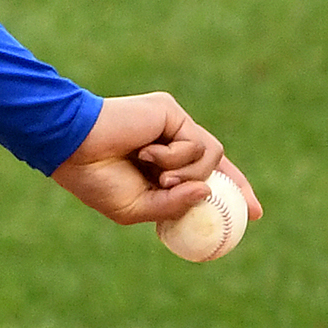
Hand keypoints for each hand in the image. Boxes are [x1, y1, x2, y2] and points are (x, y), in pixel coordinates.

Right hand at [49, 92, 261, 228]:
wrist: (73, 147)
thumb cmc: (95, 180)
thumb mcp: (136, 208)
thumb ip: (173, 206)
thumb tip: (208, 192)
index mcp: (159, 167)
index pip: (201, 177)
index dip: (228, 193)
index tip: (249, 215)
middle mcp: (169, 142)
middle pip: (217, 163)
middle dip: (238, 185)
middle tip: (253, 211)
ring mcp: (172, 125)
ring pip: (211, 157)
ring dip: (187, 175)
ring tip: (157, 175)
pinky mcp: (172, 112)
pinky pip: (197, 144)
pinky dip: (176, 158)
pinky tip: (147, 153)